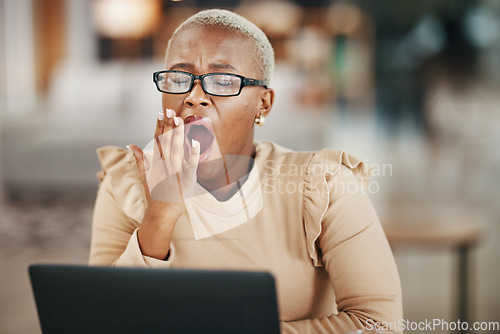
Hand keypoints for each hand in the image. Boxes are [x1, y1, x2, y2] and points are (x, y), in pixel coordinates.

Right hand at [127, 108, 199, 258]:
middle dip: (168, 126)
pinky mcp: (186, 180)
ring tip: (179, 120)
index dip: (159, 126)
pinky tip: (195, 143)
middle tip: (170, 110)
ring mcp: (175, 172)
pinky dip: (192, 154)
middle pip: (166, 142)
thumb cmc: (154, 194)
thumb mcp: (144, 176)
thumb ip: (139, 159)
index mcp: (155, 163)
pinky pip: (190, 165)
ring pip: (177, 150)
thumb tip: (131, 145)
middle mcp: (164, 165)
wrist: (161, 213)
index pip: (157, 140)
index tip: (160, 113)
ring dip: (178, 135)